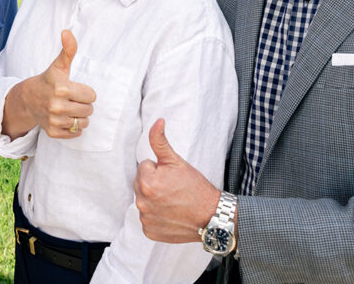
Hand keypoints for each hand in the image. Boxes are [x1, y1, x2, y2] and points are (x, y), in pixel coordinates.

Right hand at [11, 29, 95, 138]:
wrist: (28, 99)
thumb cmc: (48, 80)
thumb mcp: (58, 65)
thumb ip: (68, 50)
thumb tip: (67, 32)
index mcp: (61, 88)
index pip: (91, 95)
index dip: (85, 91)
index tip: (74, 88)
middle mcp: (57, 106)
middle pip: (89, 110)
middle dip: (83, 104)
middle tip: (71, 98)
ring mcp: (54, 120)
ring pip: (84, 122)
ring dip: (80, 116)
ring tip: (69, 108)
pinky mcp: (53, 132)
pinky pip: (75, 133)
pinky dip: (73, 128)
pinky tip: (64, 118)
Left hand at [134, 119, 222, 243]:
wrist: (212, 217)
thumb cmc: (196, 187)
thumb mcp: (177, 161)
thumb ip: (160, 141)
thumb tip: (158, 121)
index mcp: (146, 182)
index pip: (145, 166)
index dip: (159, 169)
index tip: (172, 178)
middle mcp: (142, 202)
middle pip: (141, 183)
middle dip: (155, 183)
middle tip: (173, 189)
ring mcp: (145, 218)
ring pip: (144, 200)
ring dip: (155, 199)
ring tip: (173, 201)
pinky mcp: (149, 232)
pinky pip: (147, 218)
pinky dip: (156, 216)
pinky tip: (170, 214)